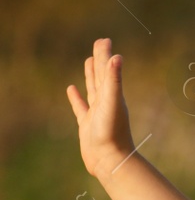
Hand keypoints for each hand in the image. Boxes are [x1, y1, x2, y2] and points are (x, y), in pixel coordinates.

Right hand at [66, 38, 135, 179]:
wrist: (110, 161)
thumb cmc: (112, 132)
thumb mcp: (112, 103)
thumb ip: (114, 81)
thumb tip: (117, 57)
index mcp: (113, 95)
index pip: (107, 69)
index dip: (105, 54)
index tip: (104, 39)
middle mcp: (106, 101)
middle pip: (101, 75)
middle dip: (100, 59)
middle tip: (100, 43)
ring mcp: (96, 112)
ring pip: (93, 88)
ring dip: (91, 75)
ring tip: (88, 61)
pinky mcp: (87, 123)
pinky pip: (80, 106)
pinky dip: (76, 97)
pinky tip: (71, 89)